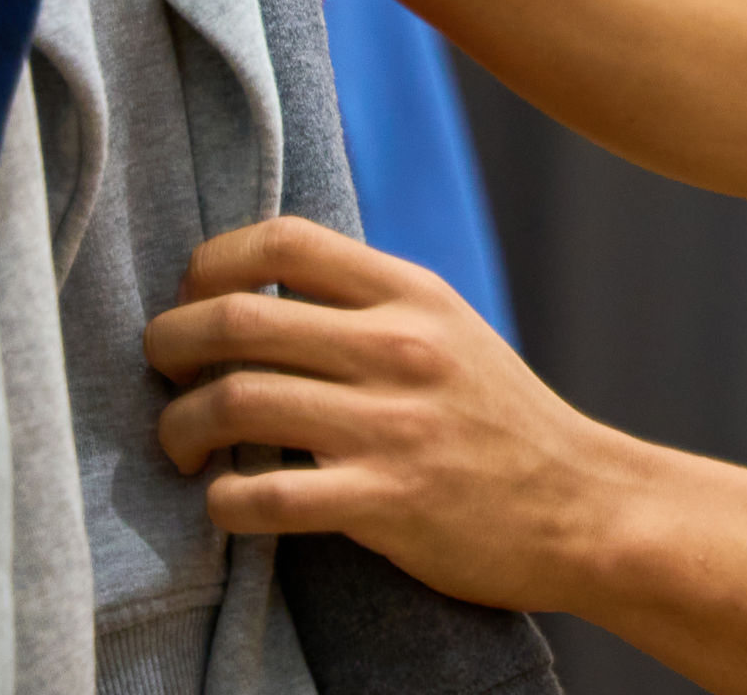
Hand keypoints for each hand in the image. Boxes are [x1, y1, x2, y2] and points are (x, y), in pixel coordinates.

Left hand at [147, 216, 649, 611]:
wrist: (583, 506)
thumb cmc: (499, 420)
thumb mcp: (450, 331)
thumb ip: (368, 305)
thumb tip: (257, 286)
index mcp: (413, 295)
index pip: (283, 240)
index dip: (209, 263)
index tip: (192, 299)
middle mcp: (400, 347)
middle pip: (236, 317)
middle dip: (168, 343)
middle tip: (163, 372)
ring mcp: (393, 426)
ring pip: (234, 402)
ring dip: (179, 427)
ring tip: (183, 446)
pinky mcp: (385, 501)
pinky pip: (262, 497)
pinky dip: (220, 502)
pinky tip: (226, 502)